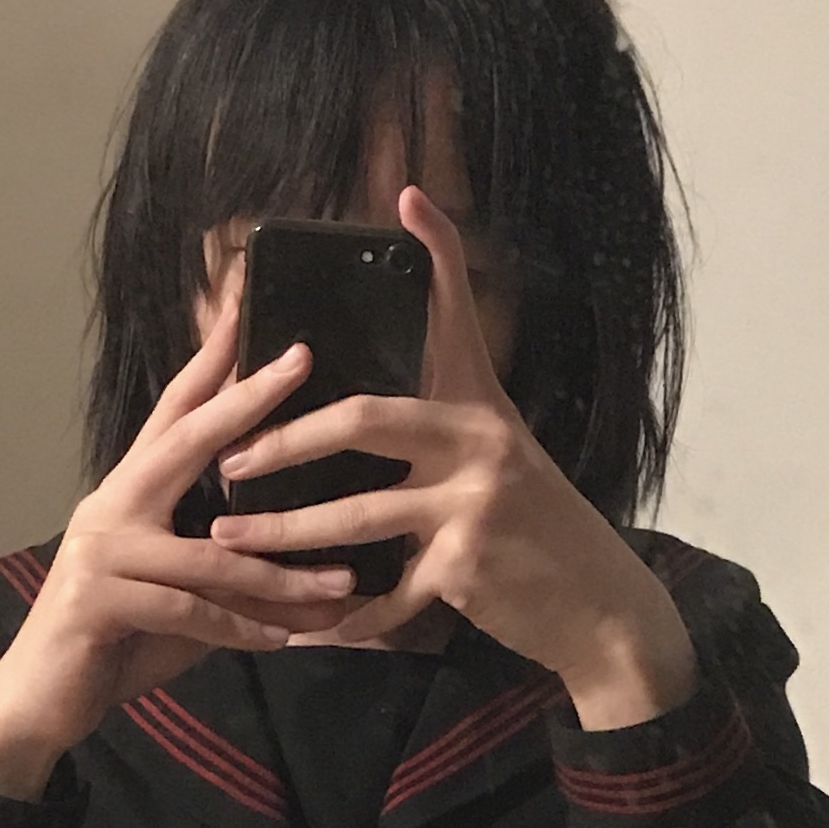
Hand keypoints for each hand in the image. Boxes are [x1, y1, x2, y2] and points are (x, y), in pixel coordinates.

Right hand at [0, 293, 355, 797]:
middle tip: (301, 361)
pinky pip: (186, 610)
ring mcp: (101, 551)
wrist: (36, 704)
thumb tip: (299, 562)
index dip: (209, 362)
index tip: (245, 306)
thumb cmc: (112, 646)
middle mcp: (111, 507)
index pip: (173, 414)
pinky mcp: (98, 601)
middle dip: (247, 400)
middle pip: (185, 441)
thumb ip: (222, 568)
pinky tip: (281, 643)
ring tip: (342, 584)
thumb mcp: (178, 598)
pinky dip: (238, 630)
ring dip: (281, 576)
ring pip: (210, 553)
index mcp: (128, 494)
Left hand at [211, 185, 700, 727]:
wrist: (600, 604)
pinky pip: (385, 595)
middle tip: (230, 457)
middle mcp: (479, 440)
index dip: (439, 252)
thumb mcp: (506, 459)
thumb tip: (374, 416)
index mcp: (481, 405)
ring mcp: (473, 503)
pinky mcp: (466, 567)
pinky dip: (340, 618)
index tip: (407, 199)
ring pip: (357, 514)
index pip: (457, 313)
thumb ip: (447, 429)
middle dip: (285, 438)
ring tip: (228, 537)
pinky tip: (300, 629)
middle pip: (363, 419)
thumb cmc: (539, 532)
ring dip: (284, 532)